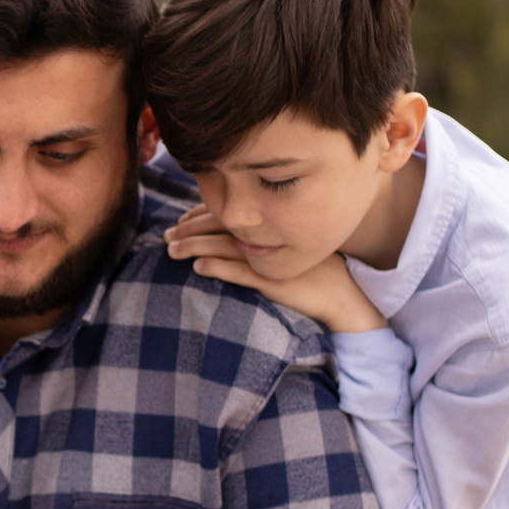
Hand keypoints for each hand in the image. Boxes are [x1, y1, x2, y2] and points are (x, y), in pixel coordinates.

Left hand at [166, 208, 383, 333]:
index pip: (228, 214)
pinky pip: (239, 271)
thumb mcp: (287, 249)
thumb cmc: (314, 273)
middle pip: (219, 226)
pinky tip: (198, 268)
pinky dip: (217, 267)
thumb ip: (263, 239)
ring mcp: (269, 257)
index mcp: (270, 224)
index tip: (180, 221)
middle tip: (167, 235)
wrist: (341, 295)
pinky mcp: (271, 279)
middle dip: (189, 229)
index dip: (199, 215)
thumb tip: (230, 237)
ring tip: (172, 251)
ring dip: (193, 246)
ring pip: (222, 246)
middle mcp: (268, 235)